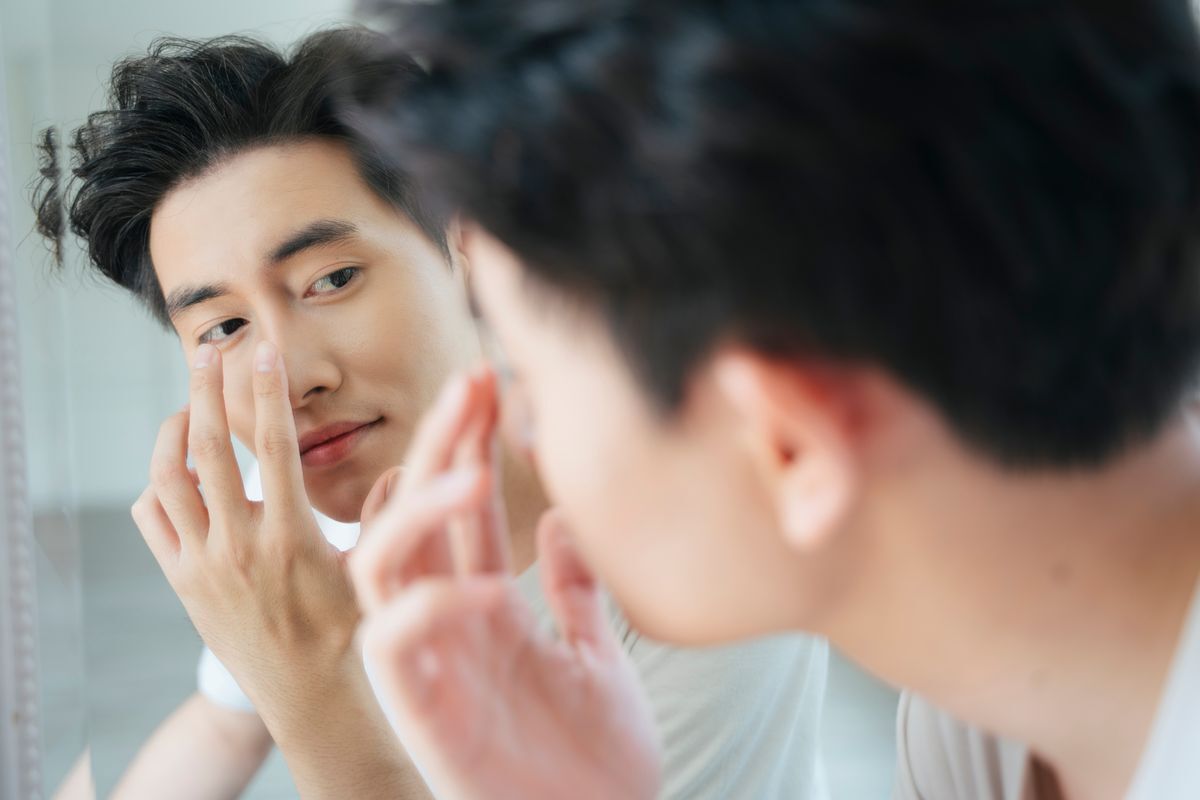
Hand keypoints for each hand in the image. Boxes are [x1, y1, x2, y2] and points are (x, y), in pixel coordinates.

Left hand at [131, 341, 358, 708]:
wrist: (307, 696)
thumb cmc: (351, 630)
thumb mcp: (375, 570)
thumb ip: (385, 512)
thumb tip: (411, 463)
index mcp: (290, 538)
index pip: (272, 447)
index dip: (266, 392)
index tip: (264, 351)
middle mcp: (237, 547)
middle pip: (204, 450)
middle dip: (204, 390)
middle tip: (210, 350)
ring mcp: (201, 565)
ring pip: (165, 479)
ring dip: (171, 430)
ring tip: (186, 402)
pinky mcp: (182, 581)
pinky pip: (150, 518)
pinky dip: (157, 483)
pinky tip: (178, 468)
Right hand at [350, 368, 662, 799]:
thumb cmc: (600, 763)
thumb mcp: (598, 657)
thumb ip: (572, 591)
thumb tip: (559, 517)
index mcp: (487, 613)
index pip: (464, 513)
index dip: (471, 445)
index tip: (494, 381)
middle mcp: (450, 631)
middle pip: (419, 517)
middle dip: (440, 447)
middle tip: (472, 381)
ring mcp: (431, 670)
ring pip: (384, 566)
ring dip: (420, 511)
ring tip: (470, 470)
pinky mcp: (422, 717)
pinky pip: (392, 644)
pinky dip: (429, 603)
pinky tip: (482, 584)